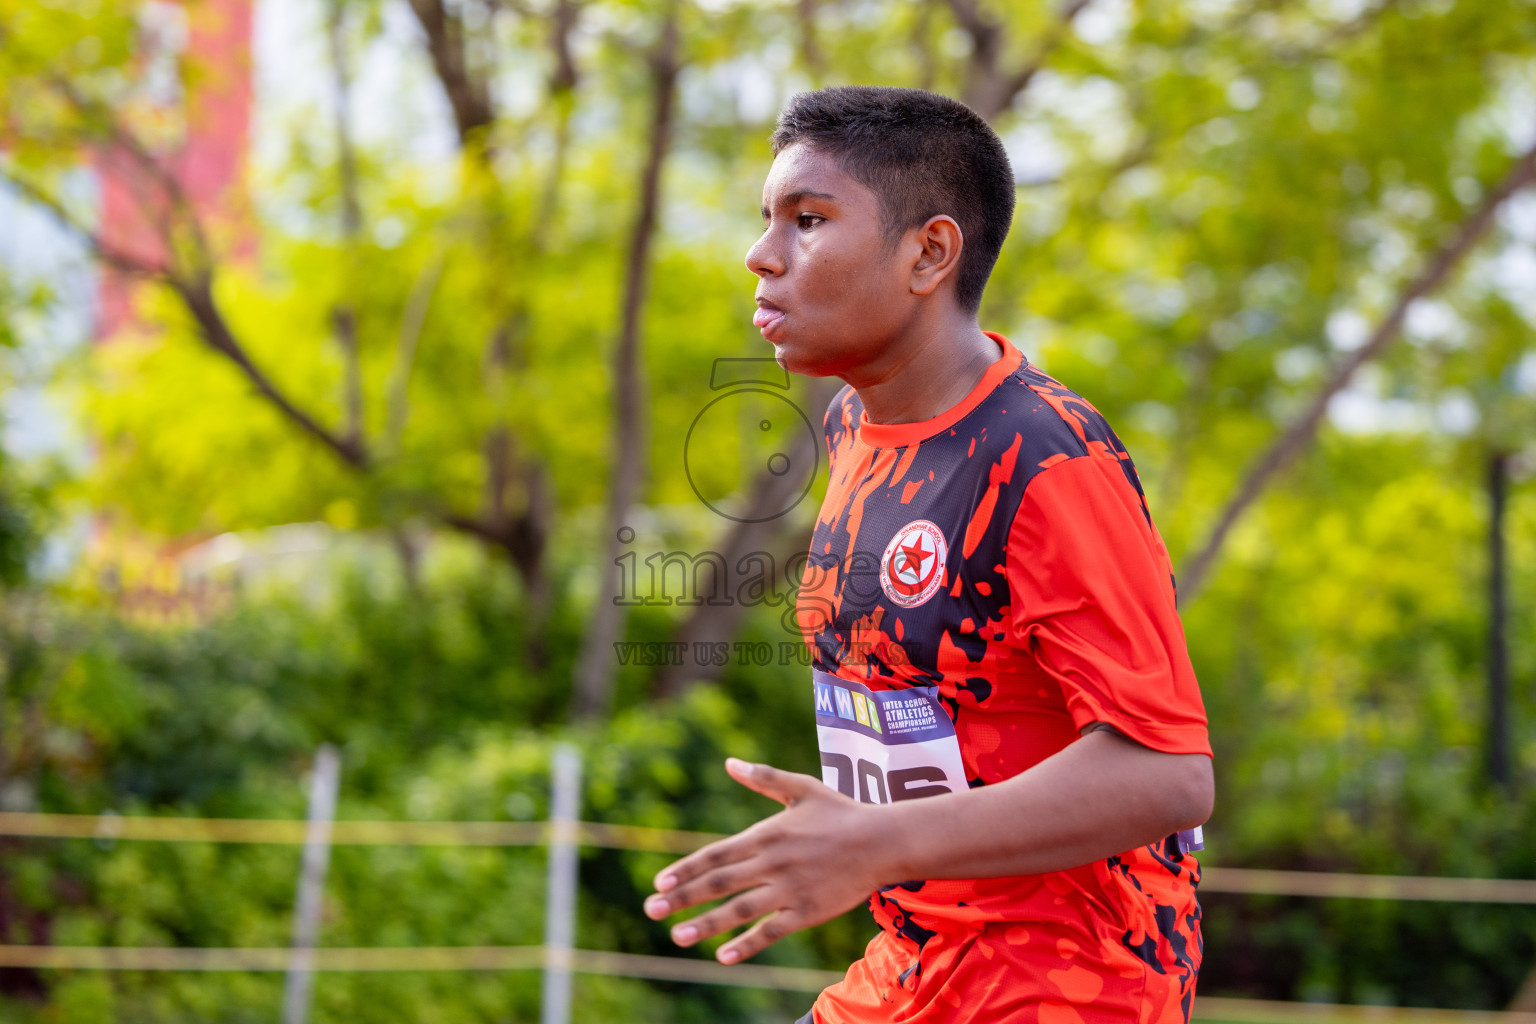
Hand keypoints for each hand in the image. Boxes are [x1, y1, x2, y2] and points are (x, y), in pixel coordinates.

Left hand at [642, 757, 891, 964]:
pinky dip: (747, 944)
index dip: (686, 870)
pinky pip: (771, 932)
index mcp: (766, 834)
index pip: (716, 854)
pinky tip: (722, 956)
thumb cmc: (841, 812)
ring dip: (705, 924)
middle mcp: (772, 863)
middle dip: (682, 898)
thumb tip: (730, 761)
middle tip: (651, 911)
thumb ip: (763, 777)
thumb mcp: (801, 788)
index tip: (658, 883)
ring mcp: (789, 890)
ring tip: (677, 936)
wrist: (883, 841)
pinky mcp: (807, 912)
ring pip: (739, 910)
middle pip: (719, 883)